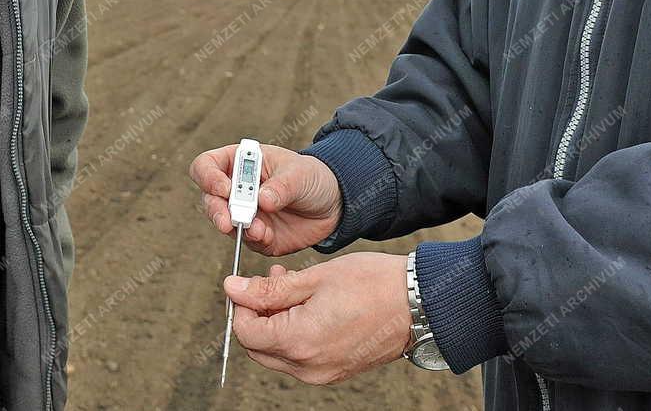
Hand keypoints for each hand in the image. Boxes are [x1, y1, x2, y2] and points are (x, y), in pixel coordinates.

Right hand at [189, 143, 342, 255]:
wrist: (332, 204)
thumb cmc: (310, 177)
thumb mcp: (299, 174)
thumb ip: (281, 186)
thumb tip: (262, 200)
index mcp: (239, 163)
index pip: (207, 166)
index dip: (208, 177)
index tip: (224, 188)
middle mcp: (235, 189)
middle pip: (209, 199)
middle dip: (217, 211)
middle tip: (228, 222)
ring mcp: (244, 214)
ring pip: (224, 223)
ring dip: (238, 228)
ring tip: (260, 230)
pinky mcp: (256, 237)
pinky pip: (247, 242)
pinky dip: (255, 241)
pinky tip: (268, 236)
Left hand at [224, 254, 412, 384]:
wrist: (417, 304)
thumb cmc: (371, 284)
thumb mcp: (314, 277)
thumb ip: (270, 289)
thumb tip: (233, 289)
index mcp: (300, 342)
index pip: (246, 332)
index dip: (241, 304)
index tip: (248, 282)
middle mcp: (308, 367)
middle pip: (258, 347)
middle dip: (257, 314)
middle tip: (270, 281)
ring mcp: (322, 373)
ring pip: (277, 353)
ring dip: (275, 321)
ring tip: (291, 286)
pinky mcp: (333, 371)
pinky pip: (299, 357)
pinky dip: (293, 332)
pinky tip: (306, 304)